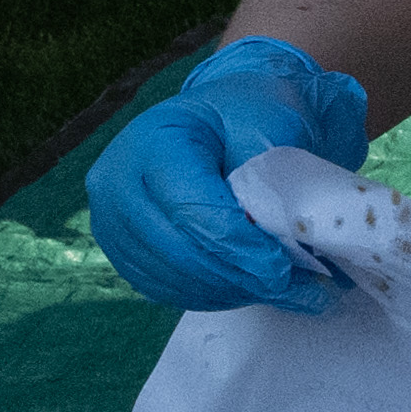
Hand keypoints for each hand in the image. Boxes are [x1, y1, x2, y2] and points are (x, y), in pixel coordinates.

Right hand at [86, 36, 372, 314]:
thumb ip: (267, 181)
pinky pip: (162, 288)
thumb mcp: (269, 126)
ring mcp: (111, 218)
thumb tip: (279, 244)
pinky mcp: (122, 248)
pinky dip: (211, 296)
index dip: (238, 246)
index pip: (190, 209)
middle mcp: (116, 180)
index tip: (284, 270)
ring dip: (231, 292)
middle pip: (175, 249)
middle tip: (300, 291)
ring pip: (169, 276)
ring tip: (288, 293)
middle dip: (240, 277)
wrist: (226, 119)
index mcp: (152, 140)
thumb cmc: (250, 115)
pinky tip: (252, 290)